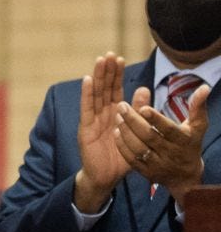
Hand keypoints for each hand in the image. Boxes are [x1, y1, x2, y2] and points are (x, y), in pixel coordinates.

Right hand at [74, 53, 131, 212]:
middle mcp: (102, 114)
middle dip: (107, 71)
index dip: (117, 75)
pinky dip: (86, 94)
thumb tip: (145, 88)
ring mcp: (93, 120)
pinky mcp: (86, 129)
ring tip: (100, 61)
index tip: (120, 59)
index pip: (115, 90)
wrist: (106, 177)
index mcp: (115, 114)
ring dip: (97, 77)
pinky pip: (86, 109)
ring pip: (96, 94)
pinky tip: (87, 80)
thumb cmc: (121, 157)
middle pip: (104, 88)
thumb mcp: (135, 132)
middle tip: (110, 54)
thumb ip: (139, 111)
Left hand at [116, 83, 209, 202]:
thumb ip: (197, 107)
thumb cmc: (190, 143)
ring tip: (118, 116)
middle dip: (133, 121)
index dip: (156, 120)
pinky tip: (116, 132)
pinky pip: (131, 159)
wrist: (185, 176)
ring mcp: (157, 164)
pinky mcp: (146, 172)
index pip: (169, 130)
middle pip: (149, 137)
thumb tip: (204, 87)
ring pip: (138, 148)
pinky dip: (122, 146)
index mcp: (184, 140)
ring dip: (126, 132)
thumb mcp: (197, 126)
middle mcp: (170, 153)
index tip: (143, 108)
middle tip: (121, 106)